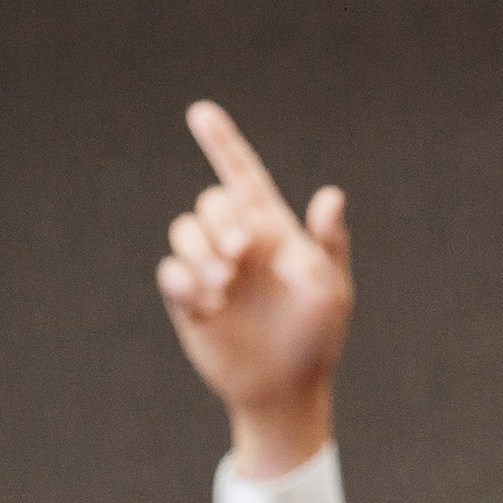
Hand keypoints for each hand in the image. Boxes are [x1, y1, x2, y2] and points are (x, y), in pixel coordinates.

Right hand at [155, 99, 352, 476]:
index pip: (243, 176)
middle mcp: (237, 243)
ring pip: (183, 231)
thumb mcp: (331, 289)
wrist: (285, 389)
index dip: (222, 143)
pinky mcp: (189, 302)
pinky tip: (208, 306)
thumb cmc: (317, 337)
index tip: (201, 112)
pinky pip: (170, 274)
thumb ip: (328, 242)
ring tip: (224, 286)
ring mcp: (211, 271)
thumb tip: (330, 195)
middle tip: (239, 254)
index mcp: (272, 230)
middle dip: (219, 219)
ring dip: (199, 251)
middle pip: (210, 202)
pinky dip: (184, 282)